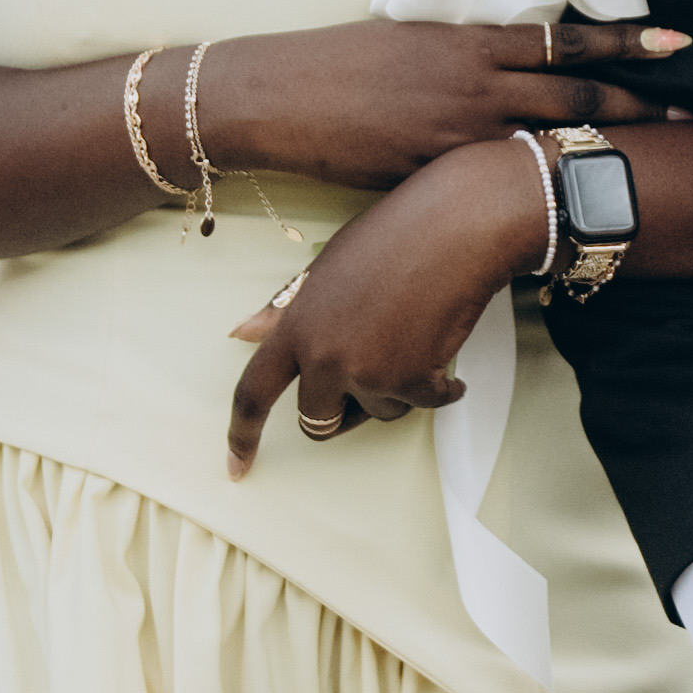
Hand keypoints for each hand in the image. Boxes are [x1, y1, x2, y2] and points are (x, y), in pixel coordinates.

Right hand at [195, 18, 677, 192]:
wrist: (279, 95)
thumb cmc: (340, 64)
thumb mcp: (414, 40)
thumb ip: (468, 54)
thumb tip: (509, 62)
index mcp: (473, 41)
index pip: (568, 41)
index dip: (627, 42)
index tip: (679, 42)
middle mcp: (477, 83)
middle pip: (576, 95)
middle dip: (638, 104)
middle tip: (692, 111)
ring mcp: (458, 131)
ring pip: (547, 142)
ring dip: (600, 151)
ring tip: (651, 157)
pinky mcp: (434, 171)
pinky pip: (496, 182)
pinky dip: (535, 189)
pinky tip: (565, 203)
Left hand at [226, 144, 540, 470]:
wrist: (457, 226)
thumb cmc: (394, 237)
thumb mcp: (325, 270)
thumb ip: (284, 309)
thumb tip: (243, 333)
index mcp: (295, 326)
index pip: (253, 393)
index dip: (242, 435)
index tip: (236, 467)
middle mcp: (323, 355)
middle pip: (318, 421)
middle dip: (344, 411)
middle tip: (375, 374)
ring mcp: (366, 371)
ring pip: (378, 412)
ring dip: (398, 389)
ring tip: (413, 336)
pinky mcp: (411, 381)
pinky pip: (424, 404)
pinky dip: (441, 387)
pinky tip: (445, 352)